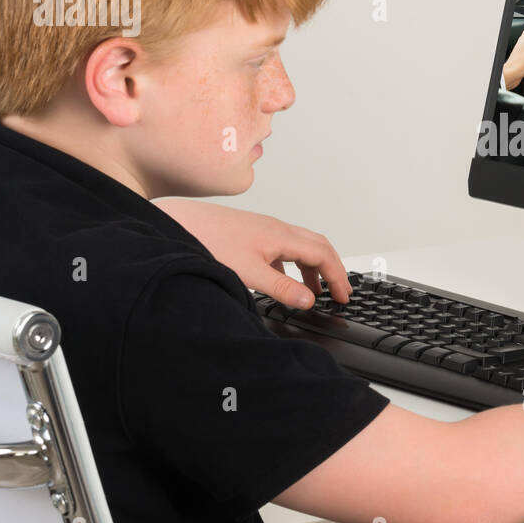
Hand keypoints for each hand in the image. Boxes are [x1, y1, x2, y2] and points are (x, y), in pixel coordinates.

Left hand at [153, 199, 349, 307]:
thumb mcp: (248, 272)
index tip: (344, 296)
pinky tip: (282, 280)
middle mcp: (276, 228)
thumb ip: (280, 288)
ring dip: (312, 268)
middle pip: (318, 246)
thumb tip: (308, 300)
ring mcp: (264, 230)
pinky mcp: (252, 234)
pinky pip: (283, 248)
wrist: (180, 223)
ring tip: (313, 291)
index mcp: (280, 236)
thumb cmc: (208, 242)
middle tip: (339, 291)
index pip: (322, 254)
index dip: (337, 276)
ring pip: (300, 246)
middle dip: (332, 269)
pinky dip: (292, 265)